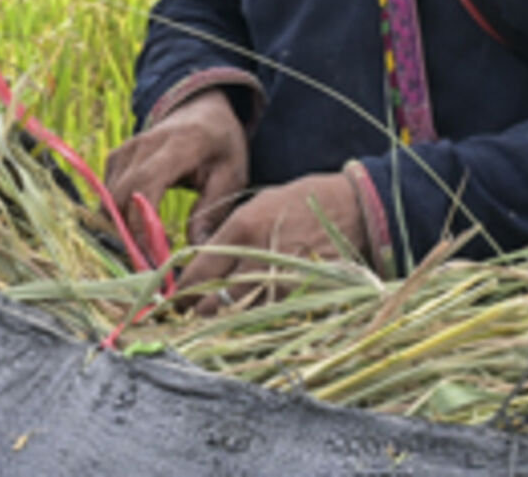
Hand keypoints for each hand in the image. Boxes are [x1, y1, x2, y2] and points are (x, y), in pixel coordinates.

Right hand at [103, 91, 249, 248]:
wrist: (203, 111)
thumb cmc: (221, 146)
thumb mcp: (232, 174)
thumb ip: (213, 210)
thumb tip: (196, 247)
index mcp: (180, 144)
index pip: (146, 185)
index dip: (142, 224)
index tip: (153, 256)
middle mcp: (146, 143)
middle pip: (119, 195)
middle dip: (128, 233)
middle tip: (148, 261)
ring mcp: (127, 148)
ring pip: (108, 198)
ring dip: (121, 226)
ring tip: (147, 246)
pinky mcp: (116, 157)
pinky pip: (106, 193)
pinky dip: (117, 214)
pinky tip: (140, 225)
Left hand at [173, 171, 366, 306]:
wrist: (353, 209)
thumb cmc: (301, 203)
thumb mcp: (256, 208)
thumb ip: (225, 239)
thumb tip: (197, 269)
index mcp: (241, 230)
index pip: (195, 275)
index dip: (180, 294)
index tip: (174, 302)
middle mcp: (257, 258)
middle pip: (210, 303)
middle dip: (196, 313)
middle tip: (190, 316)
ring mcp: (280, 282)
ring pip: (236, 318)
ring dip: (222, 323)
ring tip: (216, 322)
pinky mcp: (301, 298)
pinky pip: (266, 320)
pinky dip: (252, 324)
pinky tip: (248, 321)